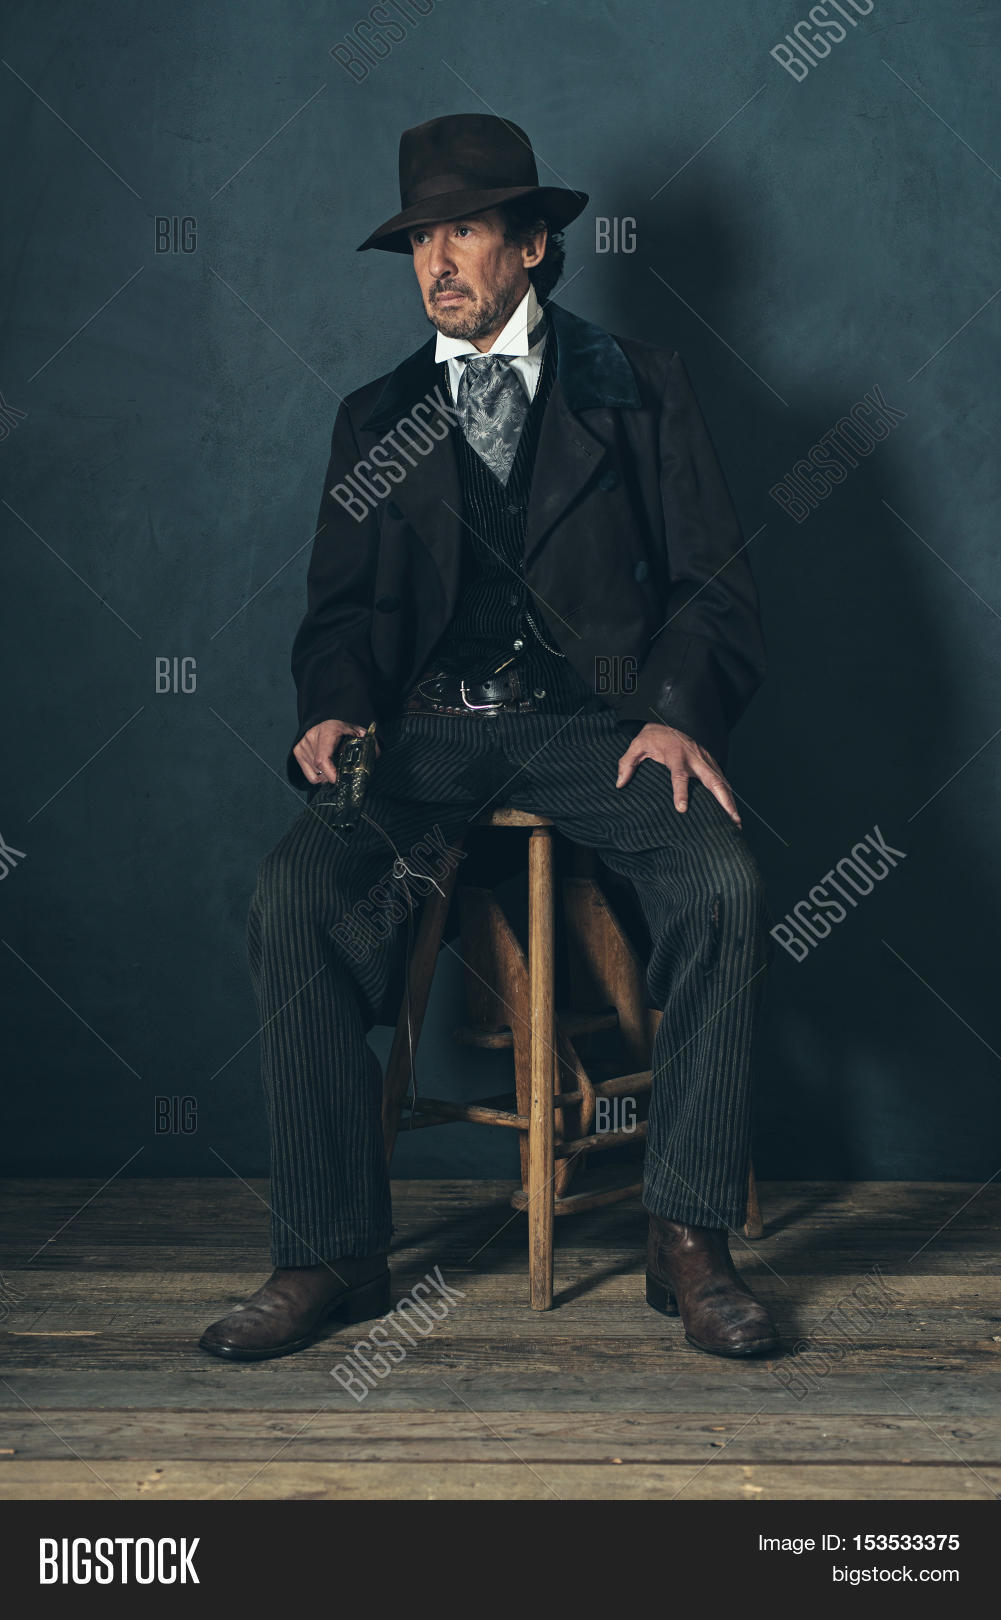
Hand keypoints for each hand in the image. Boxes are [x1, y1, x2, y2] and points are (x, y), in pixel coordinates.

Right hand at [294, 719, 379, 784]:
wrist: (323, 721)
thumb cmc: (340, 729)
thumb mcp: (356, 731)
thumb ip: (368, 742)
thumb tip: (376, 754)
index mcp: (327, 731)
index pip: (323, 759)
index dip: (331, 774)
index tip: (340, 780)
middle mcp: (312, 737)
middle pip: (321, 769)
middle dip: (334, 775)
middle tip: (343, 773)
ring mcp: (302, 745)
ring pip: (316, 775)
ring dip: (327, 776)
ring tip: (334, 767)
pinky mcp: (297, 751)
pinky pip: (310, 776)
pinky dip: (319, 777)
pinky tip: (326, 769)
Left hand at [615, 722, 740, 825]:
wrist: (671, 718)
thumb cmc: (654, 736)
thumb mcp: (637, 745)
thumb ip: (627, 763)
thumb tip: (619, 784)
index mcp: (676, 755)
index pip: (679, 775)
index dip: (681, 792)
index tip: (682, 809)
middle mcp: (695, 759)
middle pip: (712, 781)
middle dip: (722, 800)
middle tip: (730, 819)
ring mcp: (706, 761)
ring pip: (722, 782)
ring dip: (730, 802)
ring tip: (737, 822)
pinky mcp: (711, 763)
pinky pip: (722, 781)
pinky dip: (729, 796)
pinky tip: (733, 813)